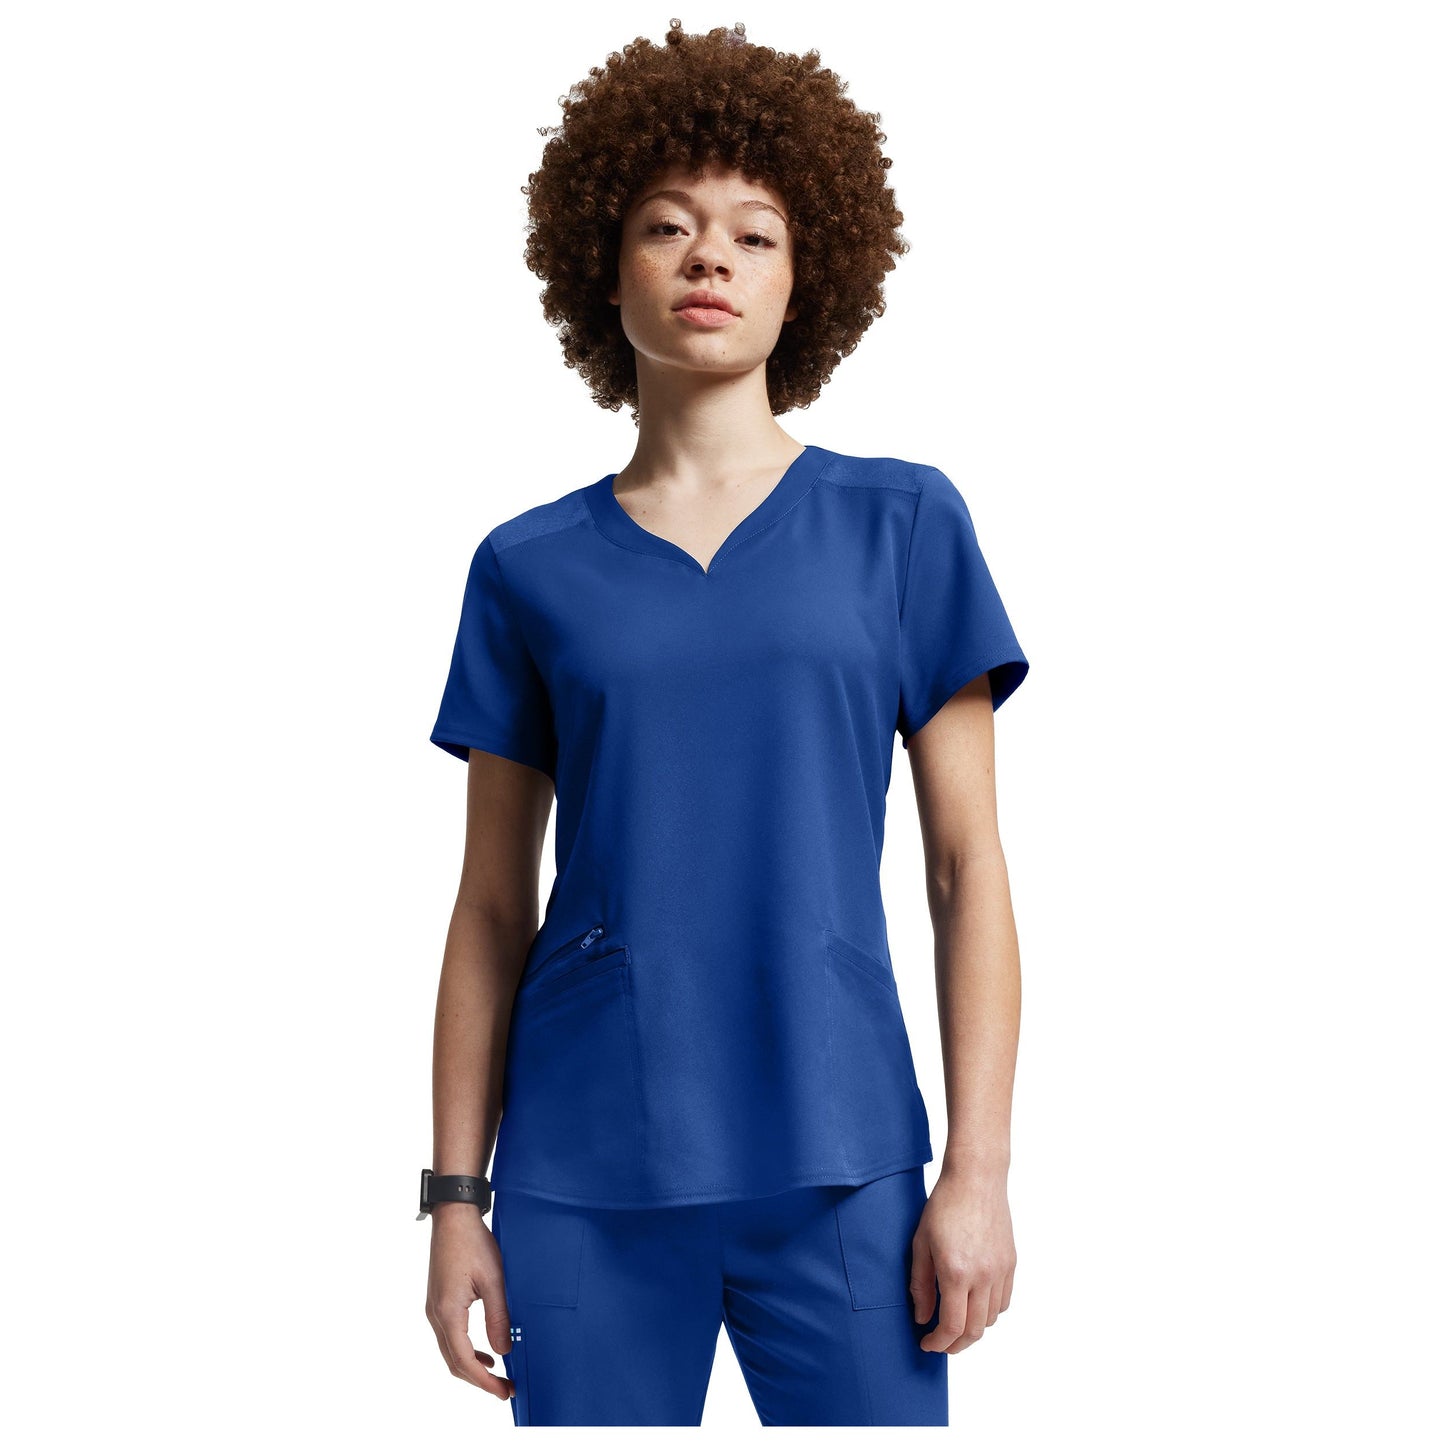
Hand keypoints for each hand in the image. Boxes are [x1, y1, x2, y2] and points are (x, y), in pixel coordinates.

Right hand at [424, 1205, 515, 1400]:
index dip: (484, 1381)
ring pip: (450, 1351)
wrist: (453, 1216)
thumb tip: (504, 1351)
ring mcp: (434, 1309)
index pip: (464, 1361)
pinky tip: (485, 1352)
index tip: (504, 1391)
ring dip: (471, 1367)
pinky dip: (466, 1350)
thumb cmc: (474, 1242)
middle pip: (453, 1362)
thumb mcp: (494, 1279)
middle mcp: (436, 1315)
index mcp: (448, 1312)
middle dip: (479, 1380)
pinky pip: (449, 1336)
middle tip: (505, 1388)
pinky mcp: (439, 1301)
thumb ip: (498, 1317)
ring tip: (497, 1375)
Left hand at [909, 1167, 1015, 1352]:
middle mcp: (983, 1276)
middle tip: (941, 1343)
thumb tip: (922, 1317)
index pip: (952, 1326)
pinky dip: (989, 1311)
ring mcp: (1001, 1271)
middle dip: (956, 1344)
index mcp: (957, 1272)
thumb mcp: (921, 1243)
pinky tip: (974, 1303)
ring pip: (990, 1319)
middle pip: (975, 1330)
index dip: (939, 1343)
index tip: (927, 1344)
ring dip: (972, 1328)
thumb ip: (921, 1285)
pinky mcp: (1011, 1263)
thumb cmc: (944, 1206)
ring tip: (955, 1321)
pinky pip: (1003, 1301)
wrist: (976, 1179)